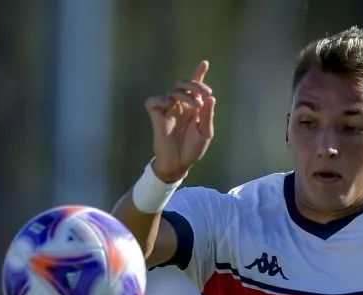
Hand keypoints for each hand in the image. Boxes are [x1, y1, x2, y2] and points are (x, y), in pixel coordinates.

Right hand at [144, 60, 215, 182]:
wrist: (179, 164)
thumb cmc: (192, 149)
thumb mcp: (205, 133)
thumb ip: (207, 115)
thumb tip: (210, 97)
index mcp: (193, 108)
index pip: (195, 87)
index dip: (198, 74)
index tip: (204, 63)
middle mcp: (180, 106)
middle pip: (183, 84)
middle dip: (195, 83)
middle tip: (205, 93)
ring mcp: (168, 110)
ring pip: (173, 91)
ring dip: (186, 95)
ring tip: (195, 106)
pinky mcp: (157, 117)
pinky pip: (153, 102)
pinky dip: (159, 99)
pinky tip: (168, 102)